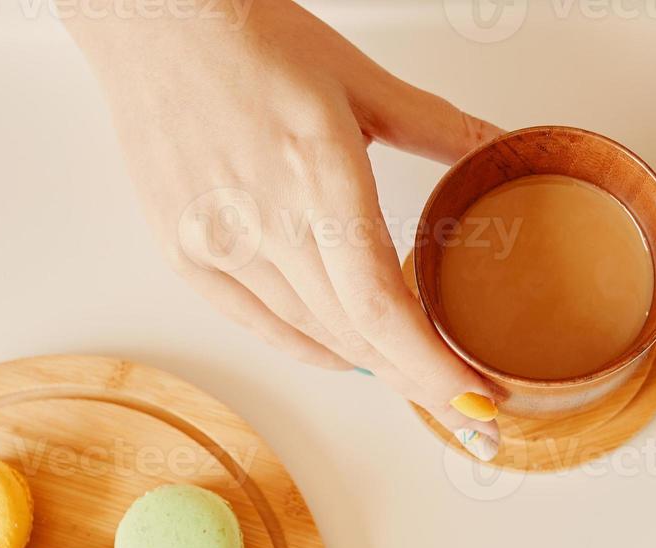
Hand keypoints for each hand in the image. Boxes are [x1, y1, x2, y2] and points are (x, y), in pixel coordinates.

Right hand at [66, 0, 503, 458]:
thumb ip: (440, 127)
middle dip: (416, 376)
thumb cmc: (251, 40)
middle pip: (354, 335)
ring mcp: (219, 247)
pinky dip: (308, 348)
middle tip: (461, 396)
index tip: (476, 401)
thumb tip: (499, 148)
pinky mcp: (185, 255)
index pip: (384, 308)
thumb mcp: (361, 81)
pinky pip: (257, 325)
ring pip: (309, 336)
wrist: (155, 24)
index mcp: (319, 176)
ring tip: (413, 372)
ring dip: (369, 363)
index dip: (433, 369)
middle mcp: (265, 223)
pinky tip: (345, 357)